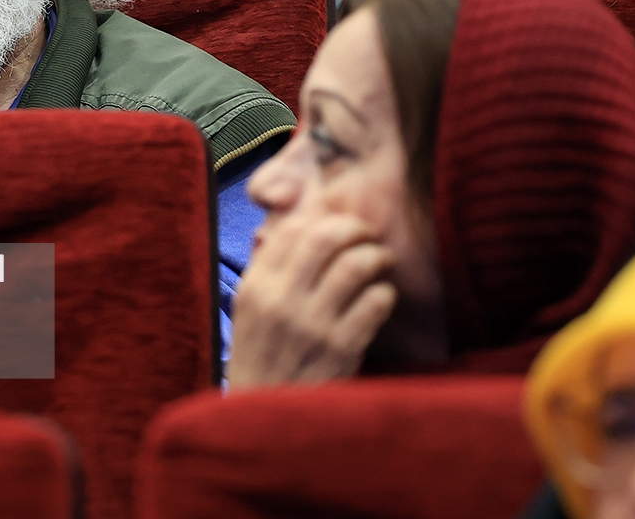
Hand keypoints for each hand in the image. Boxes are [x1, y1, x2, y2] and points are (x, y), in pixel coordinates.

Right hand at [227, 213, 396, 389]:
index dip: (322, 218)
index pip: (292, 229)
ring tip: (381, 261)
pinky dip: (385, 293)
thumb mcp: (249, 308)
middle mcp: (281, 301)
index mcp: (256, 287)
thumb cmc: (262, 355)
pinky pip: (375, 302)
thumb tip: (294, 220)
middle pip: (325, 237)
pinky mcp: (342, 349)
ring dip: (376, 256)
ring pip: (355, 265)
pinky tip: (382, 297)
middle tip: (366, 235)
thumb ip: (269, 265)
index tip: (337, 226)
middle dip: (354, 228)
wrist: (263, 417)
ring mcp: (313, 325)